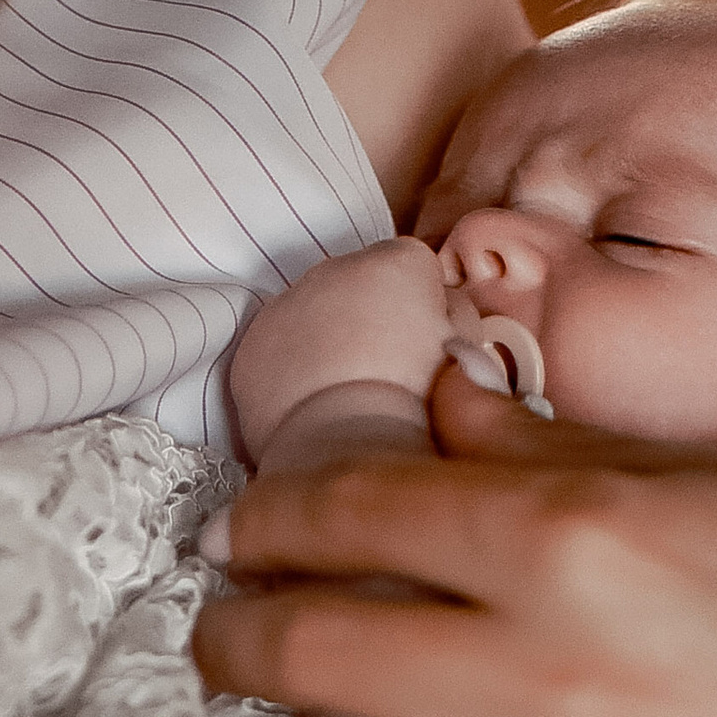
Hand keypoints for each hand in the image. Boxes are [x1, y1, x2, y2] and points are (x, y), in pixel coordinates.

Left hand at [197, 365, 716, 716]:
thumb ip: (555, 449)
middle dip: (227, 640)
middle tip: (214, 638)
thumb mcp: (713, 477)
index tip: (249, 530)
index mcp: (572, 537)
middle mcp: (539, 674)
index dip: (272, 516)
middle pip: (304, 653)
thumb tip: (440, 412)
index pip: (354, 511)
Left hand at [228, 237, 451, 462]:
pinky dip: (289, 373)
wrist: (347, 454)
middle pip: (357, 284)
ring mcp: (283, 307)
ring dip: (326, 341)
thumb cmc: (423, 404)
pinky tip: (311, 409)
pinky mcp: (251, 351)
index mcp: (395, 263)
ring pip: (310, 315)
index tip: (427, 342)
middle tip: (385, 373)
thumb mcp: (466, 352)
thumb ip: (455, 314)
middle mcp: (332, 269)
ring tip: (344, 394)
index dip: (423, 305)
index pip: (415, 266)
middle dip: (370, 317)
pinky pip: (275, 352)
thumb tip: (442, 308)